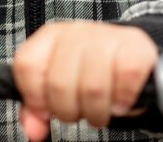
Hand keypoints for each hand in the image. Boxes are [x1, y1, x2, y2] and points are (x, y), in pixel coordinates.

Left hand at [12, 21, 157, 140]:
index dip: (35, 97)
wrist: (131, 56)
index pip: (27, 66)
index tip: (46, 110)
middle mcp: (76, 32)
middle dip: (68, 111)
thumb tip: (33, 131)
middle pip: (59, 83)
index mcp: (51, 36)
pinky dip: (122, 100)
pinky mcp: (134, 47)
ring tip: (100, 112)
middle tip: (79, 113)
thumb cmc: (90, 72)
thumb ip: (38, 106)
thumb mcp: (59, 85)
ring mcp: (107, 36)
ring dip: (96, 112)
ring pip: (92, 87)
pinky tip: (120, 101)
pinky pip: (125, 80)